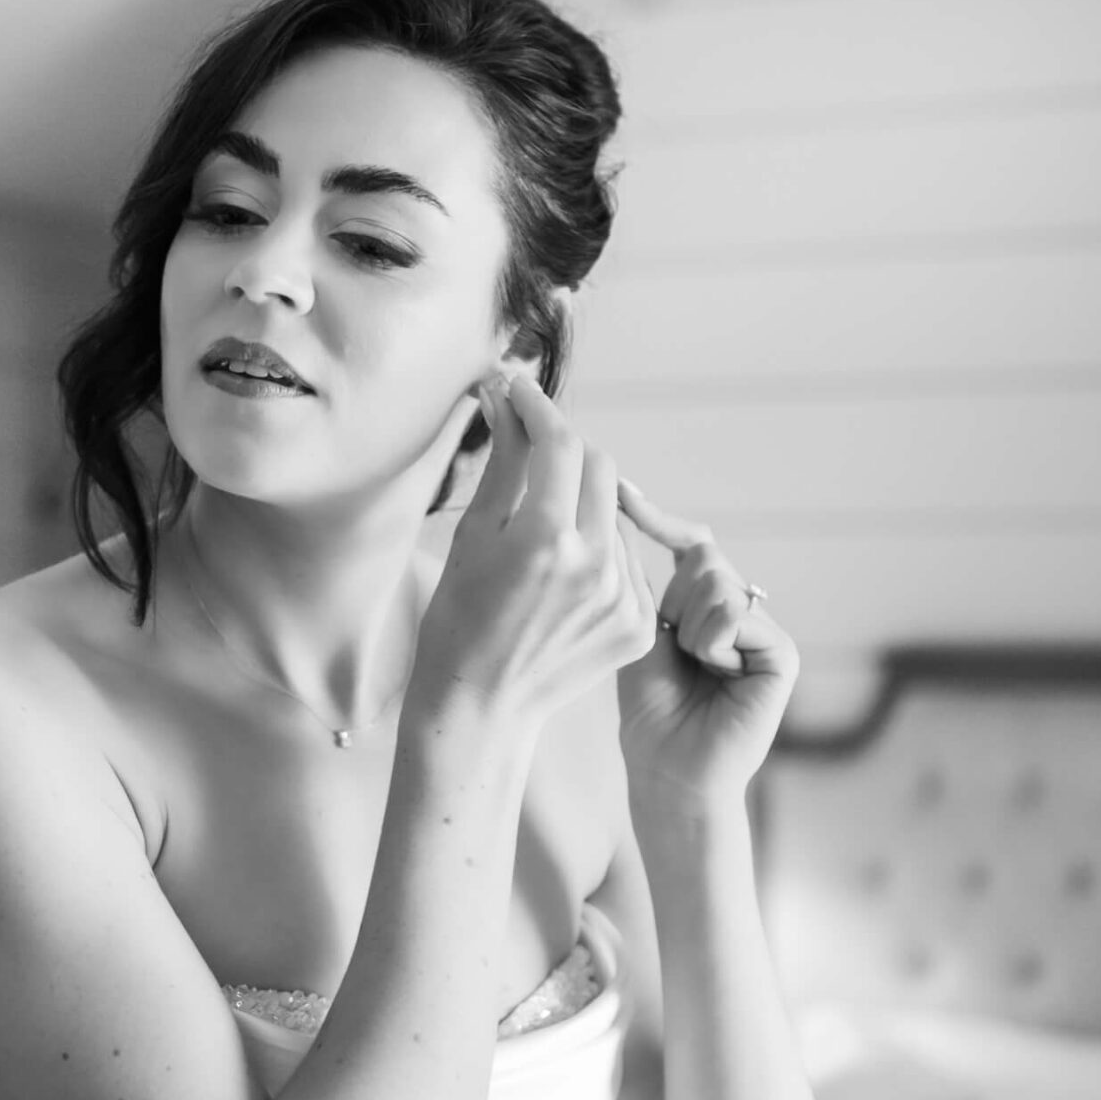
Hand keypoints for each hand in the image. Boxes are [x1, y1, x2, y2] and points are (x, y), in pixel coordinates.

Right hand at [408, 368, 657, 729]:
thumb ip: (503, 461)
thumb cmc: (459, 621)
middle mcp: (596, 566)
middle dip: (566, 452)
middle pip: (600, 468)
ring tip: (542, 538)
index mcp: (546, 540)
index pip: (560, 444)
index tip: (521, 392)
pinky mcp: (641, 625)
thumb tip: (502, 395)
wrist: (481, 707)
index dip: (540, 409)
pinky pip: (628, 561)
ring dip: (584, 506)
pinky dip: (601, 553)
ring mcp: (625, 599)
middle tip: (531, 454)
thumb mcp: (473, 536)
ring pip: (616, 514)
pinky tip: (564, 580)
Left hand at [612, 473, 799, 811]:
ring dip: (690, 628)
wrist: (669, 772)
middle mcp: (741, 611)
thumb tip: (624, 508)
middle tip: (676, 650)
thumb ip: (642, 579)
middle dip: (674, 601)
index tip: (623, 491)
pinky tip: (717, 675)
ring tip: (695, 668)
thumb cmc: (649, 714)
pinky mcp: (782, 651)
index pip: (690, 545)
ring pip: (718, 582)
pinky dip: (712, 643)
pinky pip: (737, 612)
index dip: (658, 519)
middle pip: (703, 559)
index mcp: (707, 605)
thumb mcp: (638, 632)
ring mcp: (764, 630)